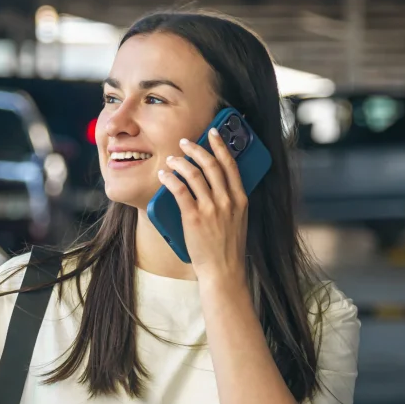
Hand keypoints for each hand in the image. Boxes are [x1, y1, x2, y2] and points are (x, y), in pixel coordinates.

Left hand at [159, 128, 248, 284]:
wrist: (224, 270)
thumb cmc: (228, 247)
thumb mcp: (239, 219)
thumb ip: (231, 200)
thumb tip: (217, 182)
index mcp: (240, 199)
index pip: (231, 164)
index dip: (221, 145)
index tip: (213, 133)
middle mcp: (227, 200)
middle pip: (211, 164)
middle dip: (196, 148)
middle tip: (185, 142)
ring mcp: (211, 209)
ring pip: (194, 173)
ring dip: (180, 162)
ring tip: (171, 159)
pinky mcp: (194, 218)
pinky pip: (179, 190)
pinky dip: (170, 179)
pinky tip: (164, 175)